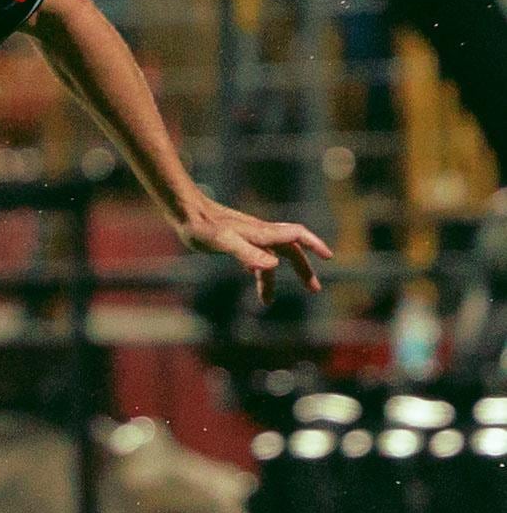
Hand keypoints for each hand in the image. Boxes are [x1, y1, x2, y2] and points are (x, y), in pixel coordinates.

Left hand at [178, 194, 331, 304]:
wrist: (184, 211)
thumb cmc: (202, 226)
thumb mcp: (224, 242)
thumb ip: (248, 253)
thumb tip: (274, 265)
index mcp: (262, 234)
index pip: (296, 236)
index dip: (314, 244)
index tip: (329, 257)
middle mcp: (259, 233)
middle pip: (289, 250)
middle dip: (303, 269)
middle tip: (314, 289)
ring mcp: (247, 236)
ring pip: (269, 256)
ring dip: (273, 278)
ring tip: (267, 301)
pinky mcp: (234, 239)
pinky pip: (254, 255)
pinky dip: (258, 268)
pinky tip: (252, 275)